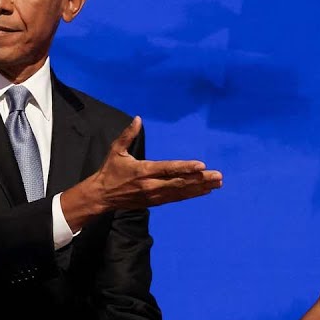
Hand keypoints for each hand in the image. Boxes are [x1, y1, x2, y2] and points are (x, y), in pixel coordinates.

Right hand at [61, 116, 222, 227]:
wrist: (101, 197)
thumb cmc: (109, 171)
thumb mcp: (116, 150)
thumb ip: (128, 135)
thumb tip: (137, 118)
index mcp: (143, 171)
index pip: (168, 169)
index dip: (185, 168)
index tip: (201, 166)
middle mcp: (151, 185)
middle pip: (179, 183)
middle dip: (200, 180)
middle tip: (218, 176)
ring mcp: (154, 195)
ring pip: (181, 192)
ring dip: (200, 188)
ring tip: (217, 184)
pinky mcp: (155, 202)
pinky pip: (176, 198)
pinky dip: (191, 194)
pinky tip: (204, 191)